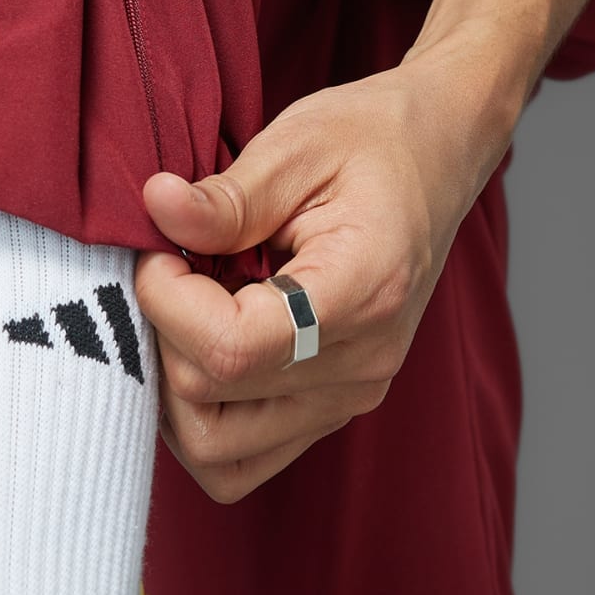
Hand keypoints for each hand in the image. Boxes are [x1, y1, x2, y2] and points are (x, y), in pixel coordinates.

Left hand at [135, 53, 517, 502]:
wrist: (439, 155)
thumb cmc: (374, 140)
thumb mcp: (299, 144)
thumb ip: (226, 195)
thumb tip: (154, 208)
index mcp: (360, 294)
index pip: (229, 348)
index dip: (165, 300)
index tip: (160, 246)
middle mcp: (360, 366)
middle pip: (209, 401)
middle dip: (160, 333)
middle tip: (168, 268)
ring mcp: (350, 397)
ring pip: (216, 452)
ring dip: (172, 384)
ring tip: (184, 307)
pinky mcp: (334, 405)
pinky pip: (243, 454)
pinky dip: (202, 409)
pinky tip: (203, 337)